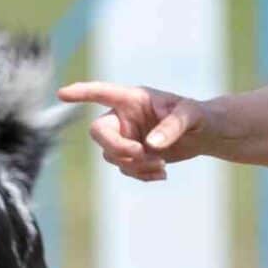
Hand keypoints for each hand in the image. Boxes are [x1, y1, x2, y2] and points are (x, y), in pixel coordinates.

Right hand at [57, 82, 210, 180]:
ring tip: (161, 166)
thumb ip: (172, 127)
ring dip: (133, 165)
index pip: (101, 93)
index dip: (81, 93)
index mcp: (132, 99)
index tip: (62, 94)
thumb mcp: (191, 115)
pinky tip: (161, 174)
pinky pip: (124, 169)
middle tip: (140, 155)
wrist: (206, 134)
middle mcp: (123, 117)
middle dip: (117, 148)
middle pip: (99, 133)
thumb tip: (150, 146)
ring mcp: (125, 137)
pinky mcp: (131, 155)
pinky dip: (140, 174)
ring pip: (112, 156)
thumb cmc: (199, 116)